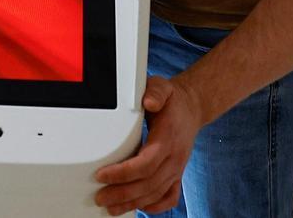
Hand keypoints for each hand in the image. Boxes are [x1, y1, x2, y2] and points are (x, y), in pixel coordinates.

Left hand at [93, 76, 206, 215]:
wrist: (191, 108)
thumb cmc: (172, 100)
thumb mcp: (163, 87)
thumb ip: (155, 92)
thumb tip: (149, 101)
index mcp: (168, 137)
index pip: (146, 163)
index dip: (124, 173)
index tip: (102, 175)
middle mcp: (174, 156)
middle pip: (149, 183)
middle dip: (123, 194)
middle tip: (100, 197)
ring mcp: (177, 167)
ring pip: (156, 193)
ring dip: (133, 203)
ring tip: (111, 208)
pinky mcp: (177, 174)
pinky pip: (170, 197)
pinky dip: (155, 207)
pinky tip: (139, 207)